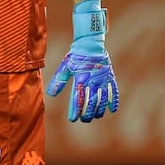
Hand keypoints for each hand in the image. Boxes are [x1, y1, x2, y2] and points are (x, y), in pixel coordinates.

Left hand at [46, 0, 118, 121]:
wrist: (91, 44)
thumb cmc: (76, 57)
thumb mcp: (65, 67)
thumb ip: (58, 80)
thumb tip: (51, 94)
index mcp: (81, 77)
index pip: (78, 97)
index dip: (75, 109)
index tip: (73, 119)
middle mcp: (93, 80)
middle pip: (91, 101)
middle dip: (87, 112)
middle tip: (83, 120)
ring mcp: (103, 79)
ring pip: (103, 98)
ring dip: (99, 109)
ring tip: (94, 117)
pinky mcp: (110, 77)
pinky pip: (114, 91)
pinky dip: (113, 101)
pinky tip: (112, 110)